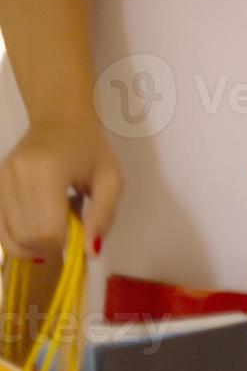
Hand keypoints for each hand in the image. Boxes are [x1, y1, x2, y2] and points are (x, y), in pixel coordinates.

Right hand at [0, 118, 121, 259]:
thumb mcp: (111, 179)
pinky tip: (35, 226)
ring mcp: (0, 181)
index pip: (47, 229)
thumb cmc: (91, 149)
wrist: (60, 120)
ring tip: (54, 222)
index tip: (79, 237)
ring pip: (9, 236)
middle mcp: (16, 177)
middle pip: (27, 236)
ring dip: (33, 243)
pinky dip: (17, 238)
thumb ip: (104, 215)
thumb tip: (91, 251)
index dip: (64, 243)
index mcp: (47, 172)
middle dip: (50, 245)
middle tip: (69, 229)